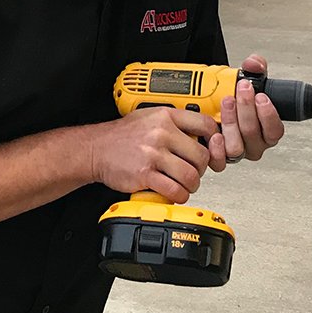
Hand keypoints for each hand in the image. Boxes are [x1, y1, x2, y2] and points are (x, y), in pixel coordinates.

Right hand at [93, 107, 217, 203]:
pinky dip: (179, 195)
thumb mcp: (149, 117)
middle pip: (202, 156)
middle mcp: (161, 133)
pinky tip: (173, 192)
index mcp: (165, 116)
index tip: (213, 148)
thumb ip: (175, 123)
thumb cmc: (122, 136)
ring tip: (183, 184)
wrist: (96, 149)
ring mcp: (153, 154)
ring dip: (191, 185)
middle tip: (193, 171)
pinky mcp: (145, 174)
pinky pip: (175, 190)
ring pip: (192, 176)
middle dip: (201, 169)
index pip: (205, 124)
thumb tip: (202, 133)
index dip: (215, 140)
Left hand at [208, 53, 284, 169]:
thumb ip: (254, 68)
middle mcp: (253, 144)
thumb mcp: (246, 78)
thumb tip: (254, 63)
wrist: (211, 102)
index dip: (269, 115)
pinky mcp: (217, 156)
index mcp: (266, 130)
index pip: (275, 130)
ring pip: (237, 147)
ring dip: (231, 122)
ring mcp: (235, 151)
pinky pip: (220, 162)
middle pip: (253, 134)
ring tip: (226, 102)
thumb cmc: (234, 95)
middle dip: (247, 109)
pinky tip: (215, 132)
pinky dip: (217, 149)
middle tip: (241, 89)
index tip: (261, 96)